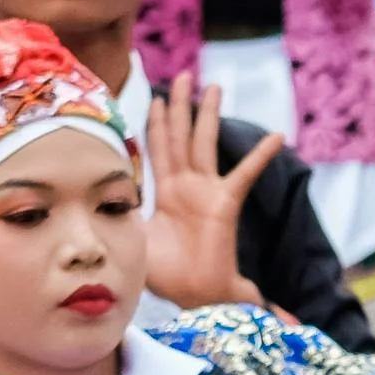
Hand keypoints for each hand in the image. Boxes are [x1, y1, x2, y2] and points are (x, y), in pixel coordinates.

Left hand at [145, 77, 285, 311]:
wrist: (194, 298)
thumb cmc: (167, 275)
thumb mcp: (134, 237)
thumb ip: (123, 215)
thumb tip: (98, 205)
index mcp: (166, 192)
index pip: (160, 148)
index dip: (157, 122)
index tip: (156, 97)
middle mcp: (187, 186)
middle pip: (182, 136)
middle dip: (181, 105)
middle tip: (184, 77)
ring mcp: (206, 192)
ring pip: (204, 143)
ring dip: (208, 114)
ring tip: (213, 86)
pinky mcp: (224, 203)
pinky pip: (243, 175)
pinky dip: (260, 156)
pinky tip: (277, 137)